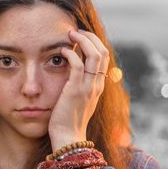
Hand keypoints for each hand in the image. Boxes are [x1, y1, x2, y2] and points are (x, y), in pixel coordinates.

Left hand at [48, 29, 109, 150]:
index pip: (104, 57)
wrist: (68, 137)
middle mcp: (97, 84)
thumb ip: (80, 84)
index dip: (94, 43)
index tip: (81, 36)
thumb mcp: (78, 99)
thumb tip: (73, 68)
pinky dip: (72, 54)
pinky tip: (63, 51)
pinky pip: (77, 65)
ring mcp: (88, 87)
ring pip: (94, 55)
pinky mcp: (75, 90)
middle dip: (89, 37)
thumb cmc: (68, 118)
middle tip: (75, 31)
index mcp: (98, 85)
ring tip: (70, 35)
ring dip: (82, 41)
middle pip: (102, 52)